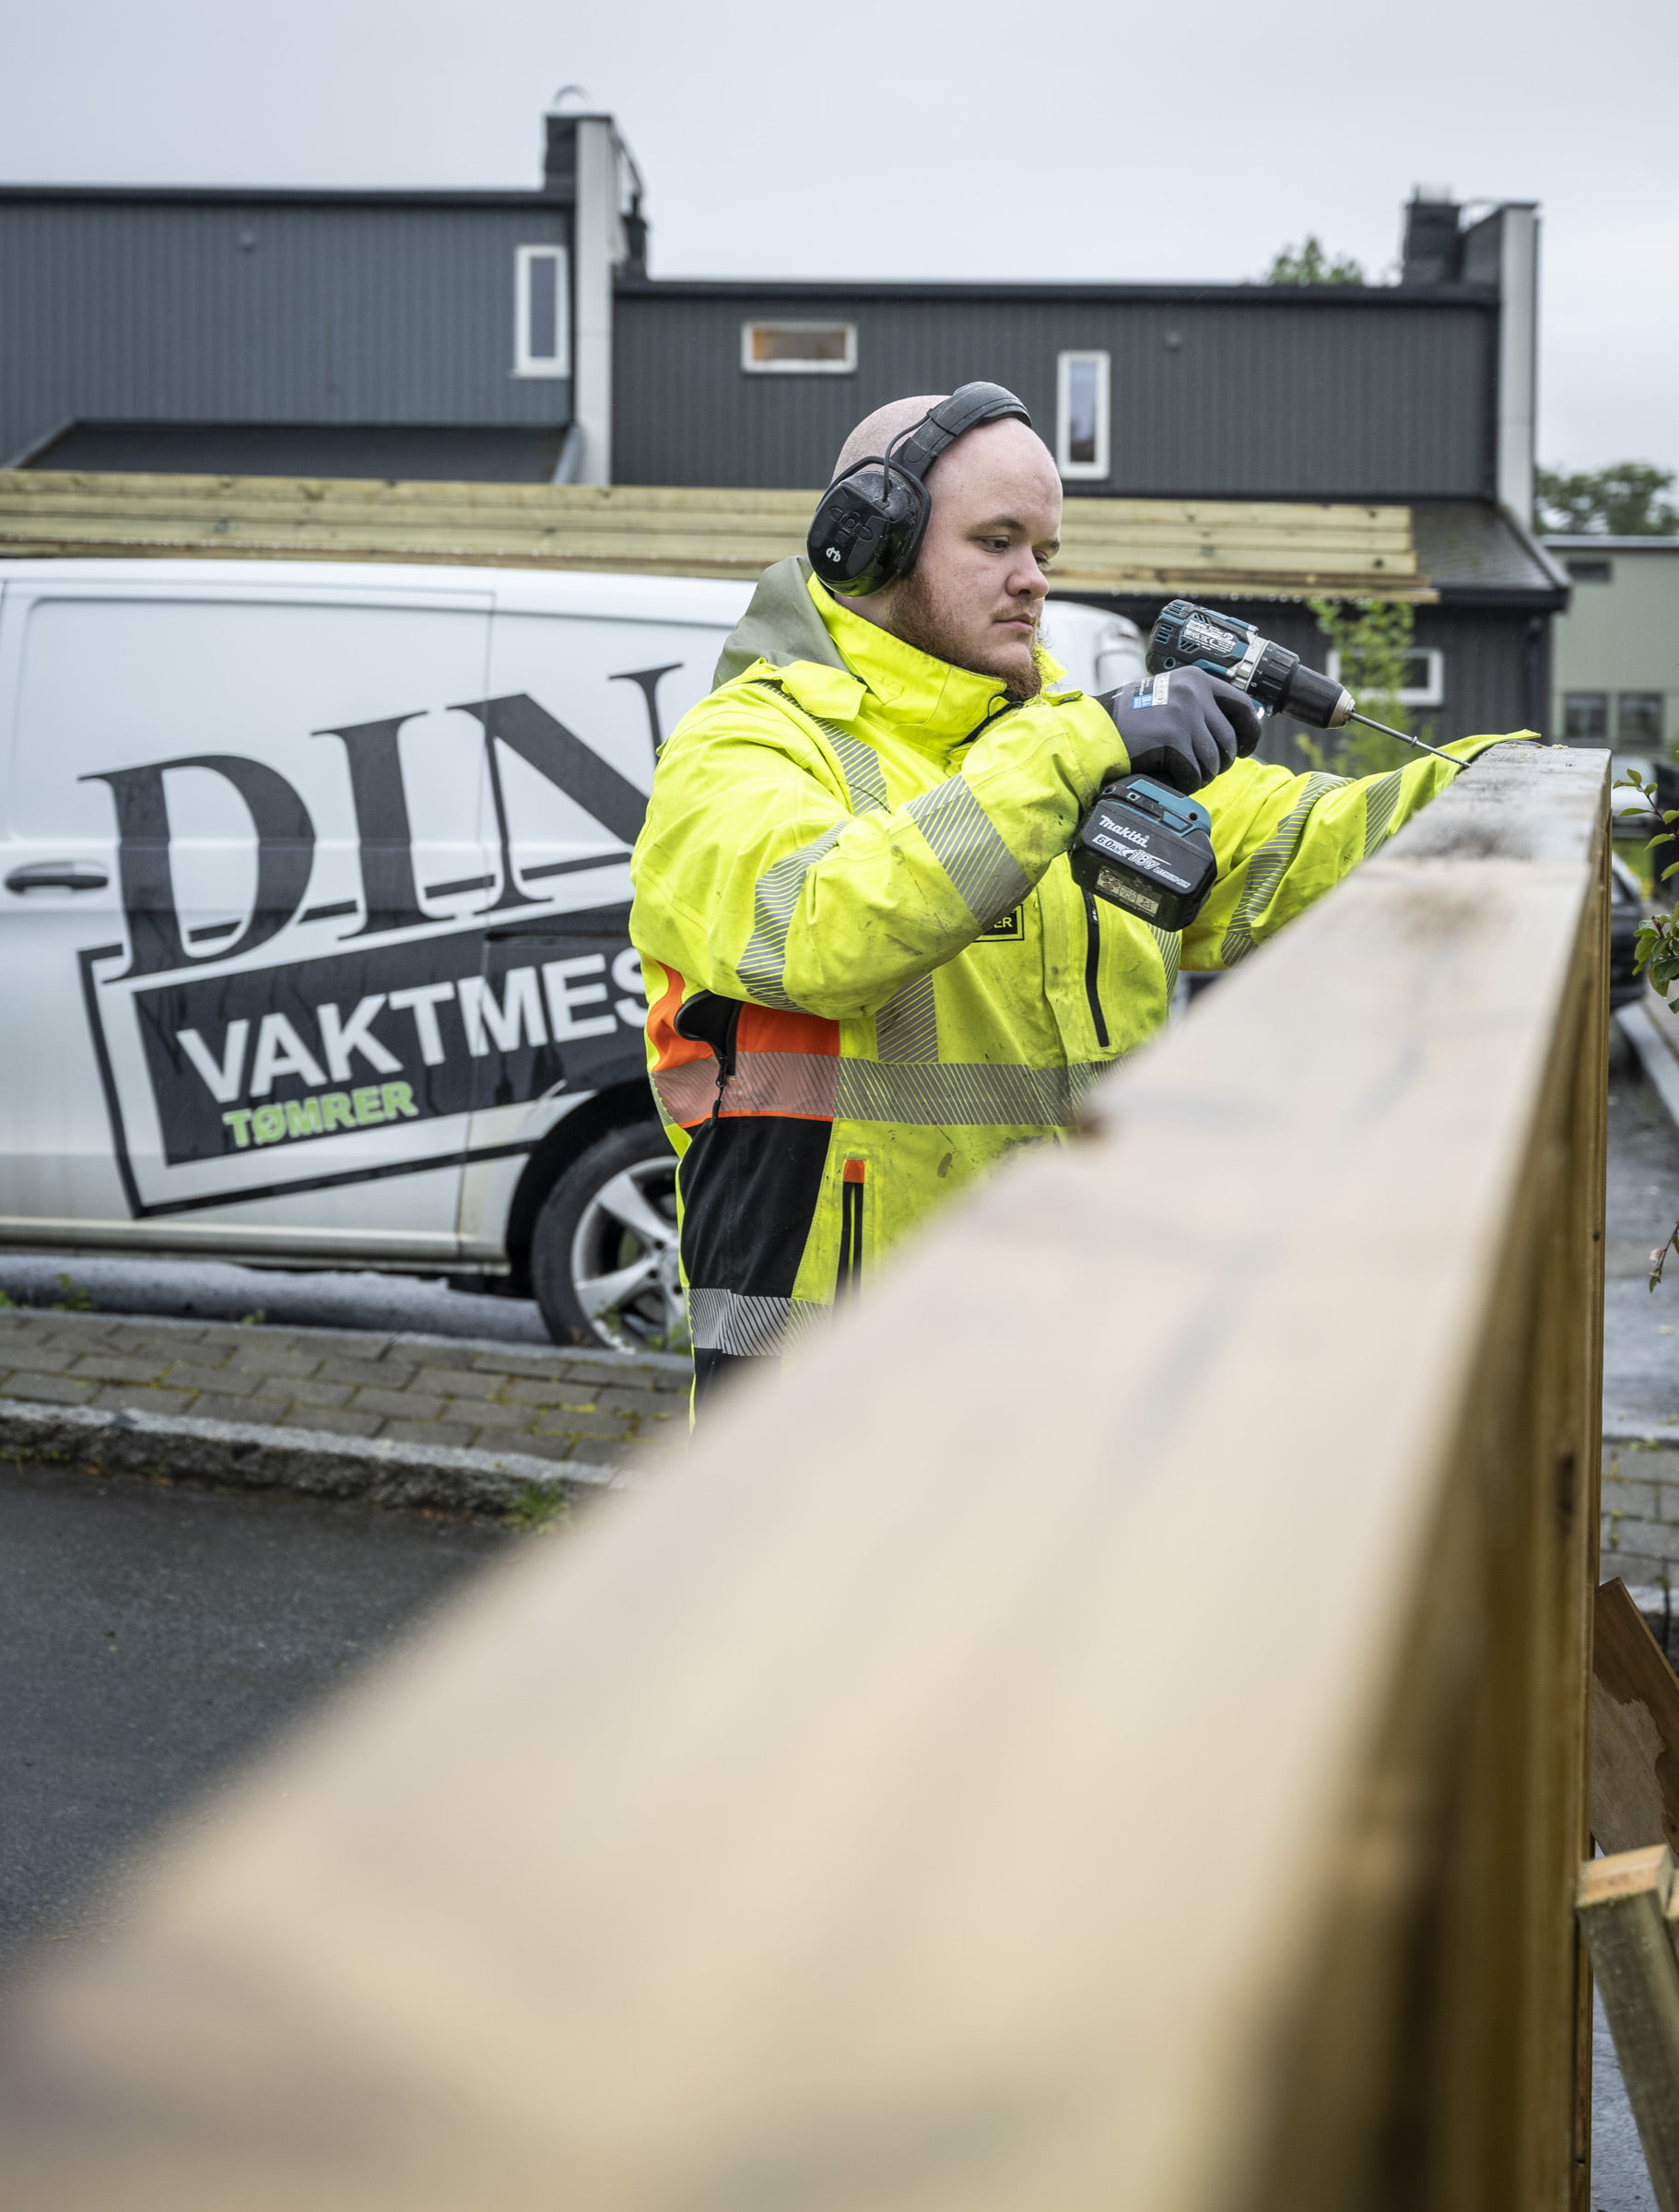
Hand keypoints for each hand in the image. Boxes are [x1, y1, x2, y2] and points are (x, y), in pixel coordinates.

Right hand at [1101, 667, 1262, 794]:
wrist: (1095, 731)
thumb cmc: (1129, 721)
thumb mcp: (1167, 698)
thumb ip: (1198, 706)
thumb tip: (1232, 730)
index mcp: (1195, 678)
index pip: (1242, 703)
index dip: (1250, 731)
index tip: (1245, 747)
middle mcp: (1193, 691)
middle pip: (1229, 739)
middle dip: (1220, 762)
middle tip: (1204, 770)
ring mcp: (1184, 714)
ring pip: (1214, 759)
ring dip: (1202, 775)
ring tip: (1185, 776)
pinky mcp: (1173, 738)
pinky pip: (1195, 772)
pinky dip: (1187, 784)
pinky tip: (1173, 779)